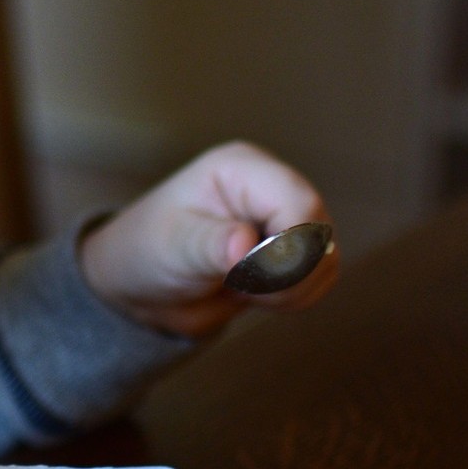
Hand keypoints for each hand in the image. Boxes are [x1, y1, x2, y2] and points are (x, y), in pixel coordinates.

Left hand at [79, 141, 338, 338]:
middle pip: (320, 233)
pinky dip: (292, 298)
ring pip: (326, 261)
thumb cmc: (146, 250)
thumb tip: (245, 247)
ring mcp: (285, 222)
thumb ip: (210, 244)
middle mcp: (272, 189)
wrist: (141, 285)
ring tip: (240, 287)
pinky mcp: (292, 254)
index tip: (250, 275)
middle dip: (287, 274)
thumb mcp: (172, 245)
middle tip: (237, 285)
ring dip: (290, 290)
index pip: (300, 203)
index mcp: (243, 170)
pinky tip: (252, 293)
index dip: (289, 247)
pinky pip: (319, 281)